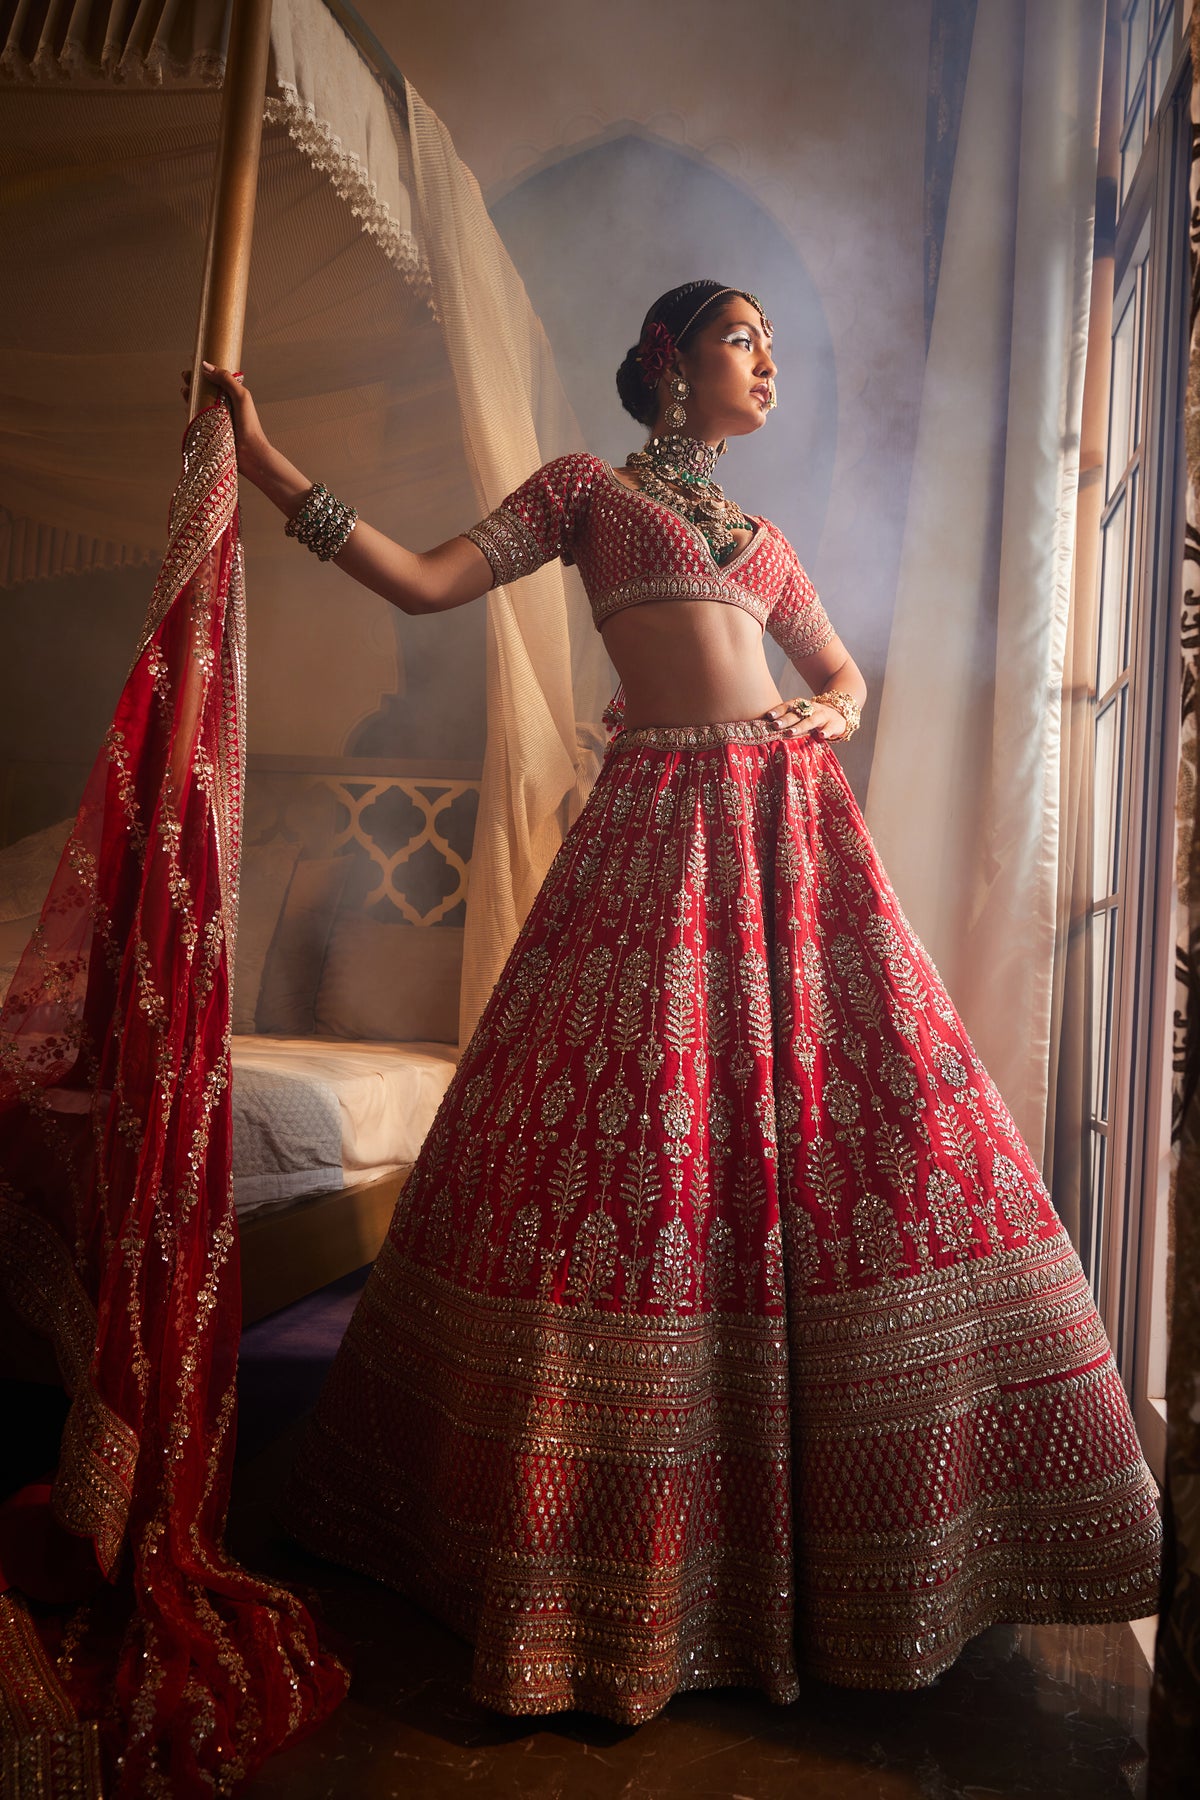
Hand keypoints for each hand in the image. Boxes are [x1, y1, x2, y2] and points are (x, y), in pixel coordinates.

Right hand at [178, 362, 272, 480]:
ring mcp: (218, 419)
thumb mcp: (241, 396)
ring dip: (191, 396)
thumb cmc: (249, 425)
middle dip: (195, 383)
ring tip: (185, 391)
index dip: (206, 372)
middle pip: (206, 390)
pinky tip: (187, 408)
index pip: (217, 380)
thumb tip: (206, 366)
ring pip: (200, 404)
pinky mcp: (211, 431)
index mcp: (233, 396)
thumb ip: (226, 379)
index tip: (194, 364)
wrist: (250, 453)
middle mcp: (225, 406)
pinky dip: (191, 412)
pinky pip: (198, 419)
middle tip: (186, 377)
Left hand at [767, 699, 845, 740]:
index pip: (789, 705)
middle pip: (797, 713)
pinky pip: (830, 728)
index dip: (779, 710)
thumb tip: (764, 729)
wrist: (839, 714)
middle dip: (786, 719)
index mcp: (802, 705)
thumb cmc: (813, 718)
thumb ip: (788, 720)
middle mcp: (812, 708)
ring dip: (801, 726)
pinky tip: (821, 736)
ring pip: (811, 720)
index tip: (769, 716)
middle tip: (775, 726)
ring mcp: (823, 716)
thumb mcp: (802, 716)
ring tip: (791, 733)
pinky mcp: (834, 724)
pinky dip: (826, 731)